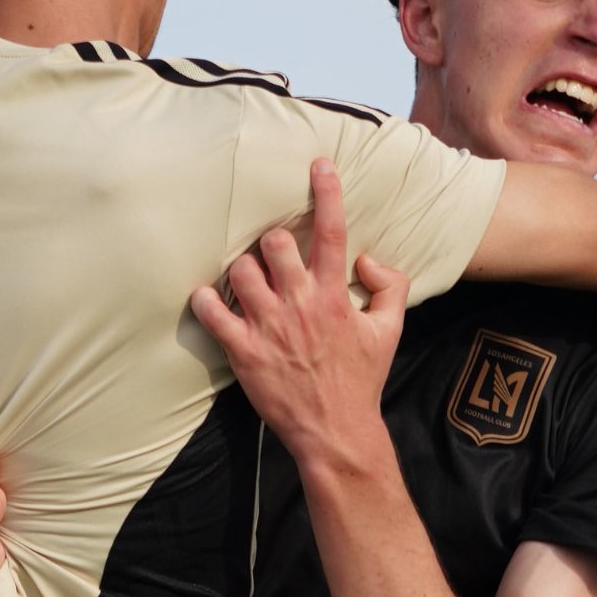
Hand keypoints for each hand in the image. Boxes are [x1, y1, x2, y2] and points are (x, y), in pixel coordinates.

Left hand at [188, 160, 405, 476]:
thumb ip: (390, 285)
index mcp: (335, 295)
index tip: (318, 164)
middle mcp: (301, 304)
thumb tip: (366, 257)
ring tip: (246, 282)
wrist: (336, 431)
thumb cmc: (361, 380)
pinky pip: (213, 313)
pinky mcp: (244, 352)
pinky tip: (207, 299)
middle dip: (272, 242)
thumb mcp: (390, 331)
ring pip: (242, 270)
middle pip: (275, 243)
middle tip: (272, 257)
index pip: (332, 231)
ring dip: (242, 269)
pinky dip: (205, 301)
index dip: (326, 192)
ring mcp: (269, 327)